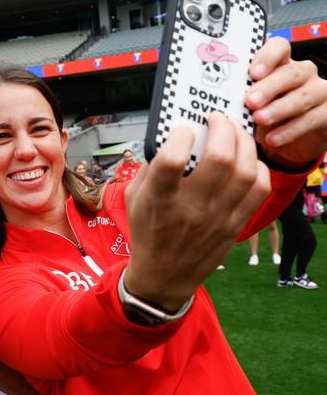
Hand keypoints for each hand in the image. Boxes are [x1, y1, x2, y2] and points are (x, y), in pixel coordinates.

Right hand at [123, 112, 270, 311]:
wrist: (163, 275)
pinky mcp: (235, 225)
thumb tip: (172, 138)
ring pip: (246, 170)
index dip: (180, 135)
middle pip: (219, 158)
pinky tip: (247, 160)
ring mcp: (217, 218)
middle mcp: (191, 208)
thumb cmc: (147, 231)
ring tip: (235, 133)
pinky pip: (259, 190)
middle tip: (217, 119)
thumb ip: (150, 167)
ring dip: (244, 143)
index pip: (172, 159)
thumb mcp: (134, 198)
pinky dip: (258, 168)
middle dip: (222, 128)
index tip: (182, 129)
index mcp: (160, 199)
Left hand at [245, 37, 326, 167]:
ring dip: (279, 108)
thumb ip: (236, 96)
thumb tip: (211, 98)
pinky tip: (272, 139)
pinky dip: (291, 130)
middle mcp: (302, 74)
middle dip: (269, 87)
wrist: (285, 142)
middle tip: (250, 100)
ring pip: (303, 96)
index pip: (280, 47)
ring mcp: (319, 92)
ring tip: (259, 119)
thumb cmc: (262, 116)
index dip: (267, 57)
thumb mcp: (247, 105)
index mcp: (281, 65)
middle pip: (291, 72)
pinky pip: (313, 119)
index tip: (252, 73)